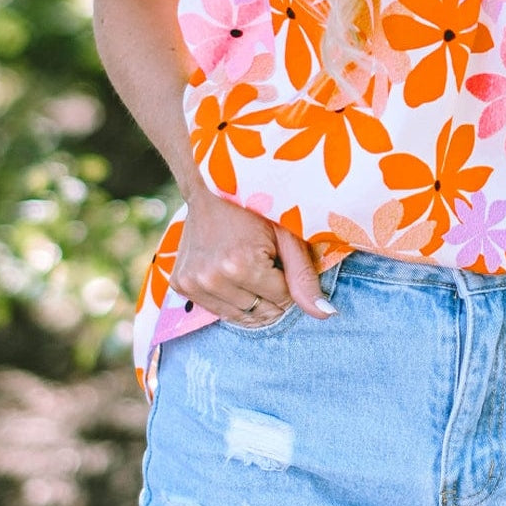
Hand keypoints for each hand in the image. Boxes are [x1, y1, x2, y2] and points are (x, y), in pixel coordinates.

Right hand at [170, 188, 335, 324]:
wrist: (209, 189)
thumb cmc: (255, 208)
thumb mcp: (287, 235)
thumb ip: (304, 277)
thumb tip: (326, 315)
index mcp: (239, 265)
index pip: (282, 299)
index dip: (288, 280)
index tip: (280, 259)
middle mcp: (212, 278)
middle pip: (261, 311)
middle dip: (272, 293)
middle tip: (267, 263)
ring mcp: (192, 283)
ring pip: (240, 316)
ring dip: (253, 299)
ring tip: (251, 268)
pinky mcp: (180, 285)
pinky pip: (218, 310)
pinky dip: (232, 299)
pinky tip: (233, 273)